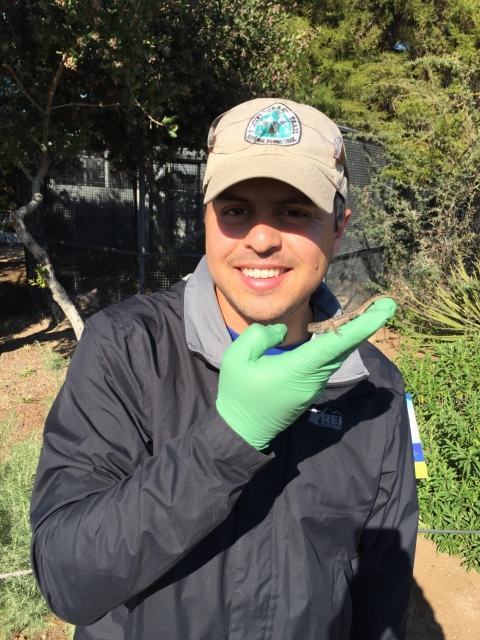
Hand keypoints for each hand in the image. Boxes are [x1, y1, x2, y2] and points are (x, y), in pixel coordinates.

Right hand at [216, 298, 395, 449]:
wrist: (241, 430)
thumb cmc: (238, 393)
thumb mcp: (238, 358)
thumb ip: (261, 336)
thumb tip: (282, 330)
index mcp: (298, 369)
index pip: (336, 343)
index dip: (363, 325)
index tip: (385, 311)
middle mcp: (313, 377)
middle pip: (346, 347)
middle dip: (368, 325)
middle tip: (388, 305)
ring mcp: (314, 385)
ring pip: (340, 355)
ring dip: (356, 334)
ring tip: (370, 312)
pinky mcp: (310, 388)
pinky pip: (330, 362)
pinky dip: (342, 344)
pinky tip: (344, 332)